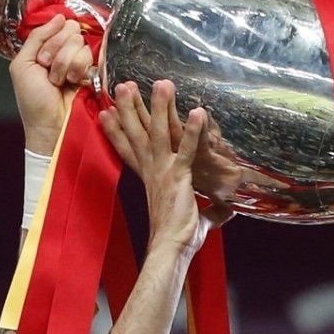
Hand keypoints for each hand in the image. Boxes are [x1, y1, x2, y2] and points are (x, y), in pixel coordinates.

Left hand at [12, 15, 95, 155]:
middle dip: (57, 53)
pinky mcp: (96, 73)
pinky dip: (79, 70)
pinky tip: (74, 83)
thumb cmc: (33, 101)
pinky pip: (92, 56)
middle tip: (50, 72)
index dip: (50, 39)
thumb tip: (59, 17)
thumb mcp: (22, 64)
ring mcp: (82, 62)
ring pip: (80, 44)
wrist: (50, 126)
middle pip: (71, 31)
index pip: (58, 25)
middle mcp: (66, 52)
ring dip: (66, 64)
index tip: (42, 60)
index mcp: (48, 47)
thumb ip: (36, 36)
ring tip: (61, 82)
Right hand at [99, 79, 231, 263]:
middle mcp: (152, 171)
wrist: (172, 249)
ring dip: (159, 107)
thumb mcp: (199, 221)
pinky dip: (193, 131)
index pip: (130, 149)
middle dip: (130, 108)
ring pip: (158, 133)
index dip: (117, 131)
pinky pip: (187, 150)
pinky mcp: (178, 176)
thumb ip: (212, 212)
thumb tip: (227, 210)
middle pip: (137, 134)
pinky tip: (198, 111)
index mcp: (151, 178)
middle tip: (123, 85)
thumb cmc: (179, 238)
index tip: (106, 113)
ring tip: (161, 83)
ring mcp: (163, 172)